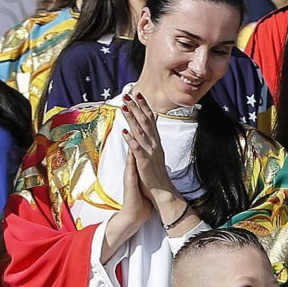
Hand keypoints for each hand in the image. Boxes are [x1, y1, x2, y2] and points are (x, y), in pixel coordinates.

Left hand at [122, 92, 177, 210]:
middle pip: (145, 122)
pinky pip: (137, 148)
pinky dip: (131, 139)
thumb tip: (149, 128)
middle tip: (128, 95)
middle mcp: (154, 144)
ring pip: (140, 131)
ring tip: (124, 107)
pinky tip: (125, 131)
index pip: (150, 120)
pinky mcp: (144, 162)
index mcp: (156, 141)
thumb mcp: (155, 153)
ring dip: (132, 118)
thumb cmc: (156, 174)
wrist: (163, 191)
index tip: (139, 94)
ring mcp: (150, 152)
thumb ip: (151, 140)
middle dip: (136, 107)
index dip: (144, 106)